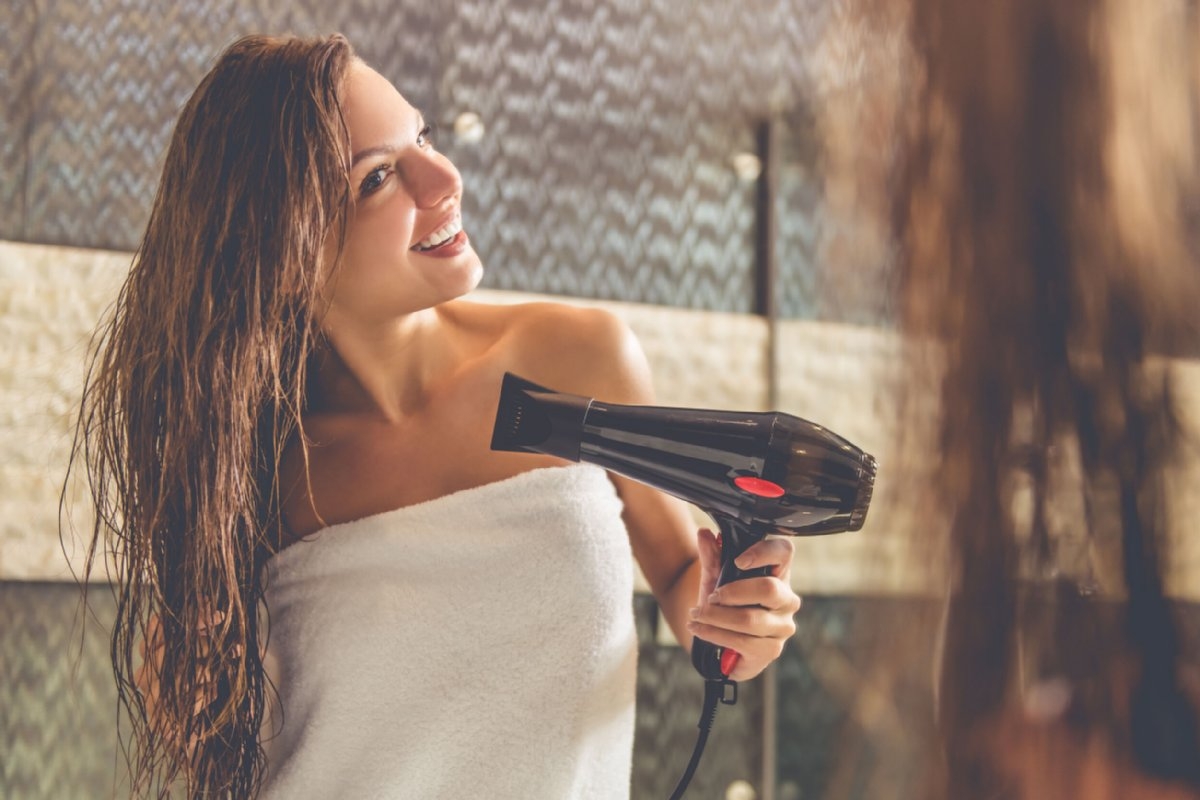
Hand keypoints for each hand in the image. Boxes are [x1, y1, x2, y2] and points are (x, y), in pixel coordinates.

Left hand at [686, 528, 801, 680]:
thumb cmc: (726, 604)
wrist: (721, 641)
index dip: (763, 552)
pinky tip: (699, 629)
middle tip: (711, 596)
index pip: (784, 551)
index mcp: (778, 573)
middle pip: (768, 589)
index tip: (738, 561)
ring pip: (750, 619)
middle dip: (732, 593)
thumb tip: (704, 534)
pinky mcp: (772, 649)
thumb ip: (712, 557)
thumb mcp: (715, 578)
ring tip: (696, 614)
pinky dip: (714, 634)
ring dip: (716, 617)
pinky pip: (742, 641)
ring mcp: (783, 626)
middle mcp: (787, 598)